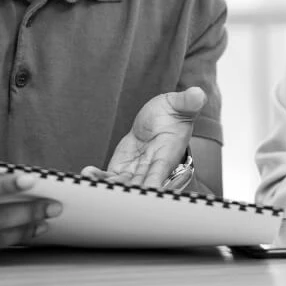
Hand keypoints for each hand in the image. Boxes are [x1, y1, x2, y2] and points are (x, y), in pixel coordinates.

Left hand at [86, 87, 204, 188]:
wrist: (158, 120)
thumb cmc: (173, 113)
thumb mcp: (179, 104)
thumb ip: (188, 102)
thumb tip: (198, 93)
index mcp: (167, 155)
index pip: (159, 173)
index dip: (149, 184)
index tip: (139, 192)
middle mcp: (151, 168)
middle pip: (138, 185)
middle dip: (125, 191)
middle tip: (109, 191)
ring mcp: (136, 171)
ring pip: (122, 184)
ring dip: (108, 185)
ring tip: (91, 180)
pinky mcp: (122, 169)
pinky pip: (111, 177)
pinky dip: (99, 177)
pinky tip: (87, 174)